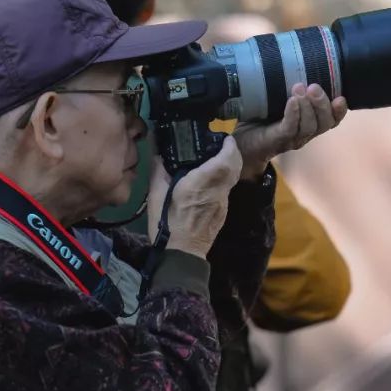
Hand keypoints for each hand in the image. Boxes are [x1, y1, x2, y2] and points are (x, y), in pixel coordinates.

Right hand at [147, 135, 244, 258]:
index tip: (224, 137)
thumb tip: (159, 154)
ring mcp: (223, 202)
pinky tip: (213, 178)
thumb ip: (159, 171)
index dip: (228, 147)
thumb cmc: (166, 224)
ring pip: (233, 177)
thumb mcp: (155, 196)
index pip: (223, 161)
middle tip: (223, 142)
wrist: (182, 253)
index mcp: (199, 184)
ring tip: (218, 156)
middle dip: (233, 151)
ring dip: (231, 164)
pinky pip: (228, 188)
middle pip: (235, 166)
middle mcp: (216, 191)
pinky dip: (225, 177)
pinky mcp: (224, 211)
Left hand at [232, 83, 346, 179]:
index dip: (339, 111)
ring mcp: (292, 139)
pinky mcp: (277, 140)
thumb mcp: (276, 101)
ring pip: (309, 126)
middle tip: (314, 87)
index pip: (331, 120)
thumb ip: (286, 86)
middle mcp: (305, 133)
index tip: (341, 97)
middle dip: (322, 104)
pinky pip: (290, 128)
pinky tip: (292, 101)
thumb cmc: (260, 120)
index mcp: (309, 124)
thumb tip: (288, 56)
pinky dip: (293, 114)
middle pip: (324, 123)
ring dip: (307, 106)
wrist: (240, 144)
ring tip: (299, 88)